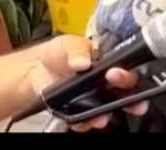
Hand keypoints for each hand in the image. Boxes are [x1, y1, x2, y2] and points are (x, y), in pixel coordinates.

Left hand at [26, 35, 147, 130]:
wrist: (34, 70)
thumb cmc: (57, 54)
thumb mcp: (67, 44)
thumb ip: (76, 49)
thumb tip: (84, 62)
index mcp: (108, 62)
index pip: (126, 68)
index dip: (127, 73)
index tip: (116, 74)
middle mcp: (106, 81)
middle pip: (125, 91)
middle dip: (131, 98)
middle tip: (124, 98)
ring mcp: (95, 97)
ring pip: (109, 108)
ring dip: (107, 114)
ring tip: (102, 117)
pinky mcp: (81, 110)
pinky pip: (88, 119)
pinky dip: (86, 122)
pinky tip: (83, 121)